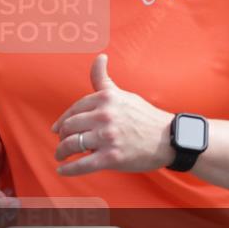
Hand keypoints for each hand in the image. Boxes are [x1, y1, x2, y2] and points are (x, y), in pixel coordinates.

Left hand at [52, 54, 173, 176]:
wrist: (169, 139)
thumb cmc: (145, 117)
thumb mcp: (123, 95)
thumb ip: (104, 79)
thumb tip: (99, 57)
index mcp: (106, 99)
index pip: (74, 110)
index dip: (63, 121)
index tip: (59, 129)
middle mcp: (105, 116)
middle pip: (69, 127)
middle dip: (62, 137)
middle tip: (62, 143)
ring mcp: (108, 137)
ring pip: (71, 145)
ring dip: (61, 153)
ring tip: (61, 156)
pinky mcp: (111, 158)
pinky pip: (81, 165)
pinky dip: (68, 170)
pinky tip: (63, 170)